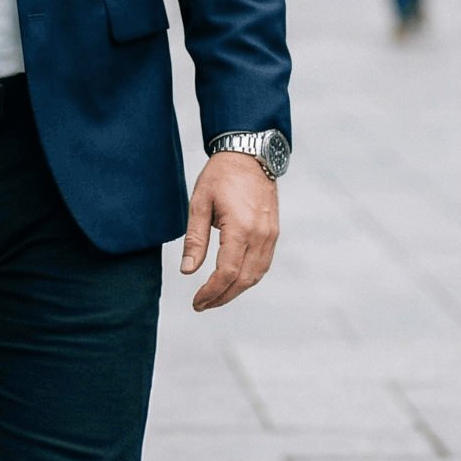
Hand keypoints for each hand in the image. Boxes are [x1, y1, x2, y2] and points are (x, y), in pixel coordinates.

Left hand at [181, 152, 278, 310]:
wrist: (250, 155)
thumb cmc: (221, 176)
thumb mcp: (199, 204)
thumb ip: (195, 240)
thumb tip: (187, 271)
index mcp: (241, 228)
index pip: (227, 273)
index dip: (211, 292)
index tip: (196, 302)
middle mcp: (260, 235)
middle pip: (243, 280)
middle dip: (221, 297)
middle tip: (202, 305)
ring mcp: (270, 235)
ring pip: (256, 276)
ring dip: (235, 291)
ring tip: (214, 297)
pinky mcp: (273, 233)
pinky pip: (263, 264)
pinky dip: (248, 278)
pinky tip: (232, 281)